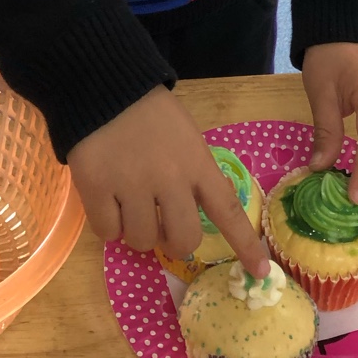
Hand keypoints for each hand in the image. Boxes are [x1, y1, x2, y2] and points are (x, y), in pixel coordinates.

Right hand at [67, 85, 269, 277]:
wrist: (104, 87)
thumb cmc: (150, 114)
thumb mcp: (186, 138)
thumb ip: (194, 175)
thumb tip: (191, 218)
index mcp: (196, 162)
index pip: (227, 209)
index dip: (244, 243)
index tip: (261, 270)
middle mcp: (169, 178)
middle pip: (184, 239)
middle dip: (173, 241)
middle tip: (161, 227)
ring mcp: (132, 184)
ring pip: (143, 241)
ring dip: (136, 231)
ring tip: (129, 205)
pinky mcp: (97, 188)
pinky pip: (107, 232)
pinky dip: (108, 223)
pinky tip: (107, 199)